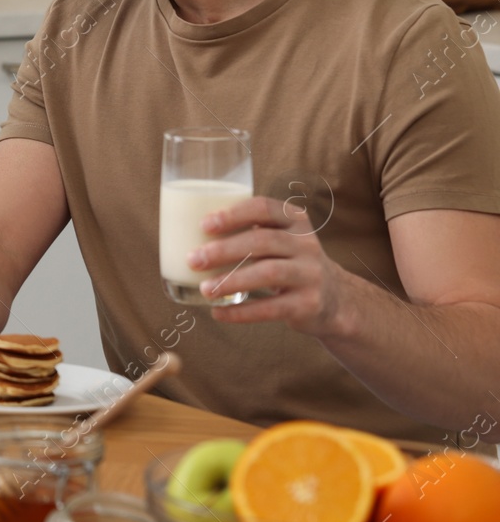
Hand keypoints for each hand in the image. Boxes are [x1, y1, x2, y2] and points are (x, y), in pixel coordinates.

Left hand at [191, 196, 346, 336]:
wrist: (334, 300)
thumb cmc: (288, 262)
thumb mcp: (279, 240)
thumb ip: (248, 233)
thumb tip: (186, 236)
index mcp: (294, 220)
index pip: (264, 208)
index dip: (234, 215)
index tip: (204, 224)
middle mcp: (306, 243)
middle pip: (262, 241)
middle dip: (224, 250)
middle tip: (193, 259)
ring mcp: (311, 274)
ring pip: (269, 272)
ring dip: (231, 281)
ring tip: (204, 289)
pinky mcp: (309, 304)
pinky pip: (272, 307)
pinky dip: (242, 312)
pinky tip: (218, 313)